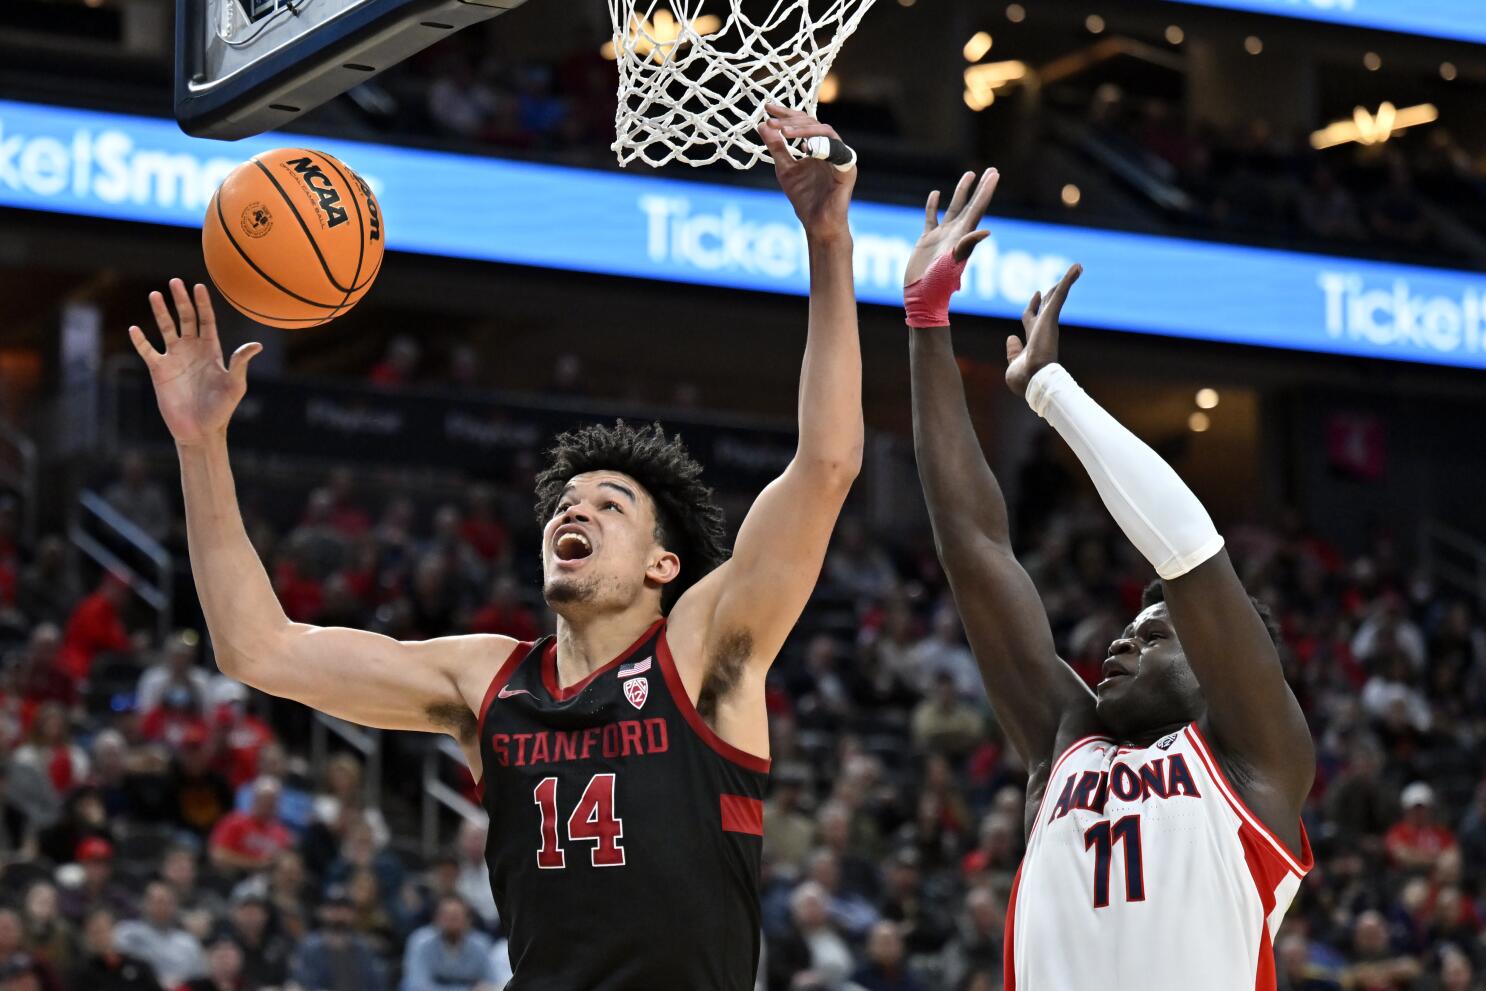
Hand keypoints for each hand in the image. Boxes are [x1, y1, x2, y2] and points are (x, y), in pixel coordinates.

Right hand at [128, 279, 261, 447]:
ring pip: (166, 329)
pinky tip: (135, 329)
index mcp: (211, 350)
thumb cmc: (221, 409)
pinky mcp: (159, 370)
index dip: (203, 304)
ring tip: (155, 294)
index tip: (199, 286)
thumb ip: (240, 363)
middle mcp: (192, 350)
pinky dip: (141, 340)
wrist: (200, 430)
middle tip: (175, 282)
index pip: (206, 321)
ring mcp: (175, 358)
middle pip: (186, 319)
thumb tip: (256, 345)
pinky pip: (148, 351)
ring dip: (160, 312)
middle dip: (181, 301)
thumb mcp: (235, 385)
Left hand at [758, 104, 854, 238]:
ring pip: (826, 132)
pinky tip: (804, 148)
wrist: (818, 224)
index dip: (786, 113)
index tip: (767, 107)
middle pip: (814, 122)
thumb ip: (776, 147)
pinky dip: (822, 146)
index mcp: (818, 145)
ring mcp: (841, 157)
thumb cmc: (805, 198)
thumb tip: (762, 125)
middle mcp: (831, 147)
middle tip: (772, 122)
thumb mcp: (785, 168)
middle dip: (792, 120)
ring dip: (804, 130)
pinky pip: (838, 152)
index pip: (804, 122)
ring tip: (784, 132)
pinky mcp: (847, 170)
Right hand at [905, 168, 997, 285]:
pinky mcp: (927, 240)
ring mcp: (942, 236)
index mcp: (964, 235)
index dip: (986, 190)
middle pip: (971, 204)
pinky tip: (936, 193)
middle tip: (991, 170)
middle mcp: (956, 233)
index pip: (978, 208)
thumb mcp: (954, 262)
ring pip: (954, 208)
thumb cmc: (938, 282)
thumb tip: (986, 230)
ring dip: (962, 192)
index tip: (995, 174)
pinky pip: (932, 217)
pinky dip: (933, 205)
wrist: (922, 296)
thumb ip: (967, 245)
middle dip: (981, 187)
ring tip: (970, 175)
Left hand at [1004, 264, 1081, 396]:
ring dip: (1067, 281)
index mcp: (1033, 339)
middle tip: (1059, 279)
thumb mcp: (1013, 364)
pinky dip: (1068, 280)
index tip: (1037, 294)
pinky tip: (1077, 267)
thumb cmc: (1024, 379)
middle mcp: (1042, 329)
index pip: (1032, 317)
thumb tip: (1010, 337)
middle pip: (1048, 304)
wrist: (1034, 380)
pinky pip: (1060, 295)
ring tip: (1078, 267)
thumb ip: (1013, 351)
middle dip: (1052, 291)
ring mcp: (1047, 323)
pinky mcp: (1051, 318)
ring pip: (1057, 296)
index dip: (1033, 305)